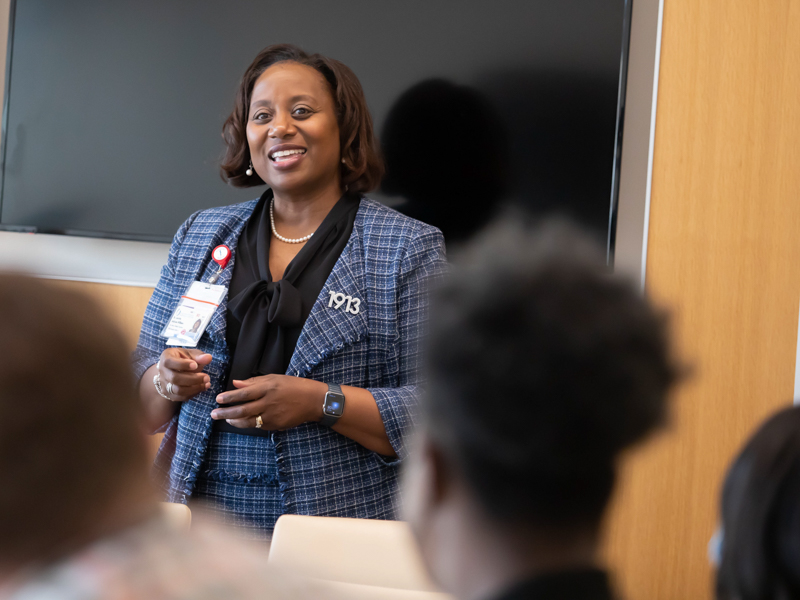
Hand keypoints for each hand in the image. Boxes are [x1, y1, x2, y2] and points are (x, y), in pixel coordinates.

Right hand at [158, 348, 212, 400]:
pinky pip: (181, 397)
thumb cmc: (183, 359)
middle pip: (174, 378)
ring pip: (177, 390)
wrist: (174, 370)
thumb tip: (208, 358)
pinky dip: (193, 393)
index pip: (170, 362)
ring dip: (194, 388)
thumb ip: (198, 355)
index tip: (195, 365)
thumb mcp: (190, 353)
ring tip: (207, 384)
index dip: (183, 365)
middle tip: (206, 377)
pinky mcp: (169, 394)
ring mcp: (164, 384)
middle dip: (193, 379)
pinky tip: (201, 388)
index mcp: (166, 358)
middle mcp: (162, 372)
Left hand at [211, 374, 325, 430]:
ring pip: (248, 421)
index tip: (218, 398)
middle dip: (225, 412)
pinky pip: (258, 426)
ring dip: (234, 420)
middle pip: (242, 410)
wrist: (313, 401)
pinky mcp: (275, 425)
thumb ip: (254, 382)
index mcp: (268, 388)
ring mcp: (272, 416)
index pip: (244, 393)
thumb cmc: (294, 386)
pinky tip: (240, 421)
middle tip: (213, 414)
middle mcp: (268, 402)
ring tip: (226, 418)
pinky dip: (247, 424)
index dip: (229, 397)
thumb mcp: (275, 378)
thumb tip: (236, 383)